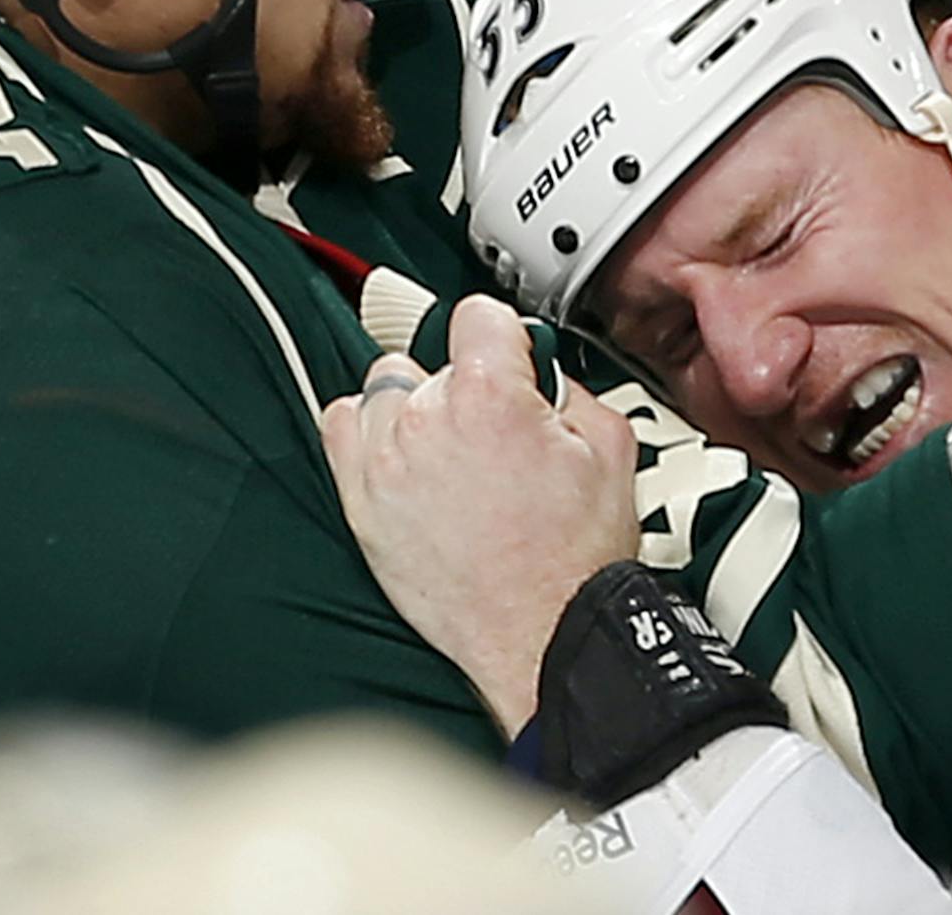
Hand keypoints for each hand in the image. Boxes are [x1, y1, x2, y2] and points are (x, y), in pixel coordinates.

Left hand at [321, 294, 640, 736]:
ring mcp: (385, 464)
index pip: (477, 315)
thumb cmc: (575, 560)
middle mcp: (425, 421)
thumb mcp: (611, 447)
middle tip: (492, 429)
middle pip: (427, 357)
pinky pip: (340, 430)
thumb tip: (542, 373)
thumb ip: (571, 387)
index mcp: (488, 396)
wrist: (543, 636)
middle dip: (462, 383)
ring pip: (382, 390)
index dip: (506, 340)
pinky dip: (367, 435)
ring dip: (412, 408)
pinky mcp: (361, 505)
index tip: (512, 363)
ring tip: (448, 449)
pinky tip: (403, 459)